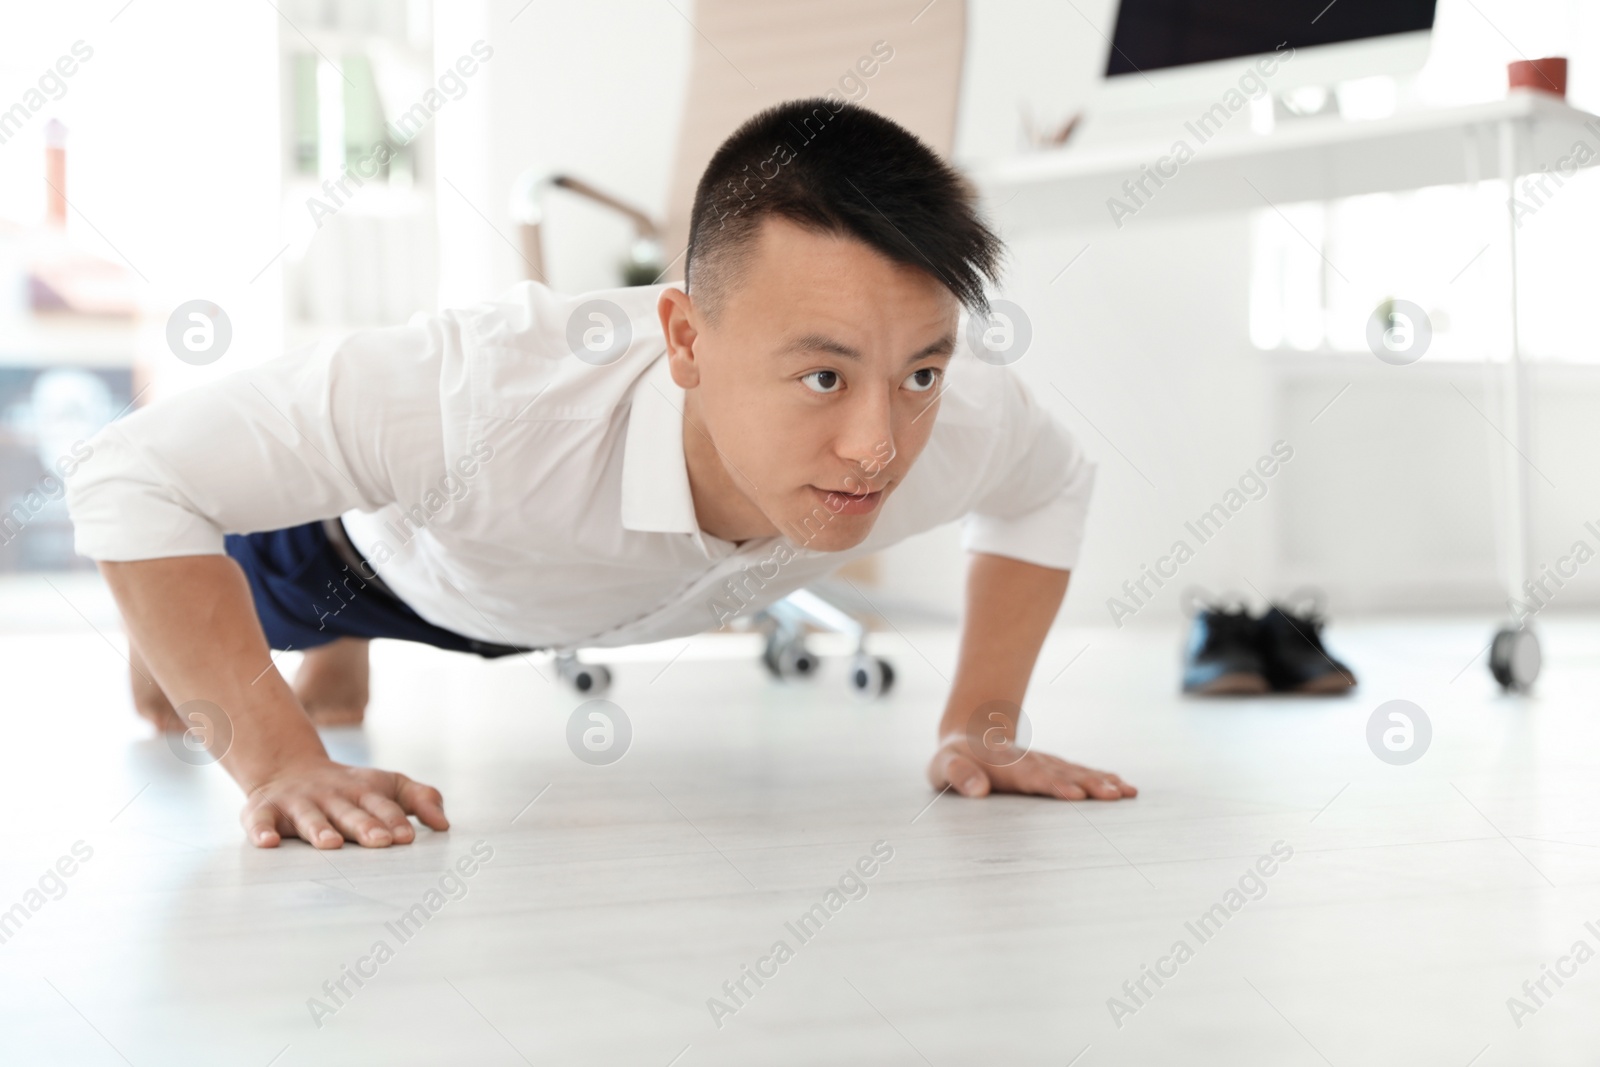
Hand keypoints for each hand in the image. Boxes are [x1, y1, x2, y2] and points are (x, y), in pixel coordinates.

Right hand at [240, 759, 448, 847]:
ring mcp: (298, 803)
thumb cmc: (351, 788)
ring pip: (310, 818)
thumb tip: (444, 825)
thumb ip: (421, 799)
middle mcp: (331, 796)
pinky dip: (261, 831)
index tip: (407, 837)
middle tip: (381, 842)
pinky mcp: (264, 810)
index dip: (394, 820)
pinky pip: (259, 821)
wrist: (289, 768)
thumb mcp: (388, 786)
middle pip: (350, 812)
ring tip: (330, 845)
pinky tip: (268, 844)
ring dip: (320, 830)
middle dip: (366, 826)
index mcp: (363, 792)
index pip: (382, 806)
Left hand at [926, 733, 1136, 800]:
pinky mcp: (1053, 767)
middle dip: (1089, 785)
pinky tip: (1125, 788)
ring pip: (1076, 772)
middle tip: (1114, 795)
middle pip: (1062, 774)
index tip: (1076, 795)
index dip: (1054, 786)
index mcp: (1004, 765)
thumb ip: (958, 776)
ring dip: (1102, 782)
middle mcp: (1030, 762)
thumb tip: (978, 791)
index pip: (1032, 777)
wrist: (968, 735)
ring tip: (1127, 792)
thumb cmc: (953, 760)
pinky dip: (1102, 779)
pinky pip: (1080, 773)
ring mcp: (1045, 763)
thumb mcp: (942, 767)